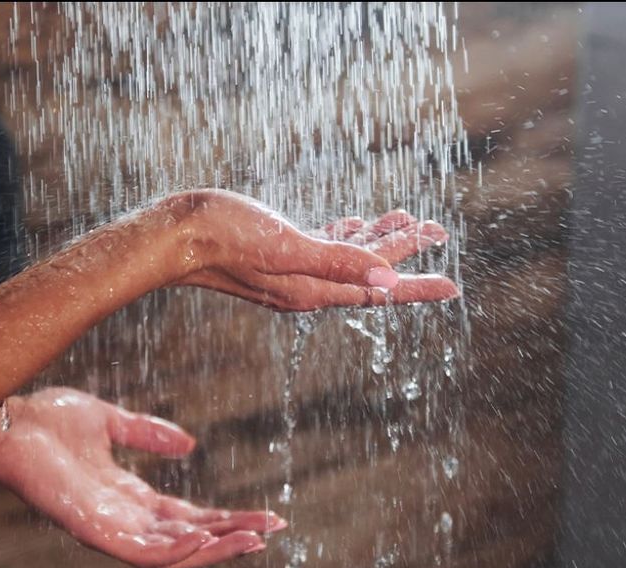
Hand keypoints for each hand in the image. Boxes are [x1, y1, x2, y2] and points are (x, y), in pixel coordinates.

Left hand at [0, 388, 282, 567]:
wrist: (7, 422)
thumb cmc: (47, 420)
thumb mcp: (110, 421)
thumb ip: (147, 432)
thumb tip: (190, 444)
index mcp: (129, 497)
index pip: (188, 516)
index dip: (227, 518)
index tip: (266, 516)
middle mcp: (123, 518)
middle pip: (190, 538)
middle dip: (233, 536)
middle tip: (274, 529)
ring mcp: (108, 527)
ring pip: (172, 553)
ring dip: (214, 548)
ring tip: (254, 539)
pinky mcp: (93, 529)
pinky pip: (140, 552)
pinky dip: (175, 549)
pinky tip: (204, 535)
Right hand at [160, 190, 458, 310]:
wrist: (173, 236)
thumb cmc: (224, 236)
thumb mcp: (286, 246)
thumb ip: (337, 261)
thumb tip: (386, 277)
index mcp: (312, 290)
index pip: (378, 292)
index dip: (417, 286)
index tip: (453, 287)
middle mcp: (306, 287)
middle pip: (368, 272)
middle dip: (405, 252)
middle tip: (439, 229)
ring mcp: (290, 272)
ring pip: (348, 257)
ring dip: (378, 238)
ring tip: (409, 219)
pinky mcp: (276, 254)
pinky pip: (322, 248)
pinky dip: (345, 236)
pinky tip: (356, 222)